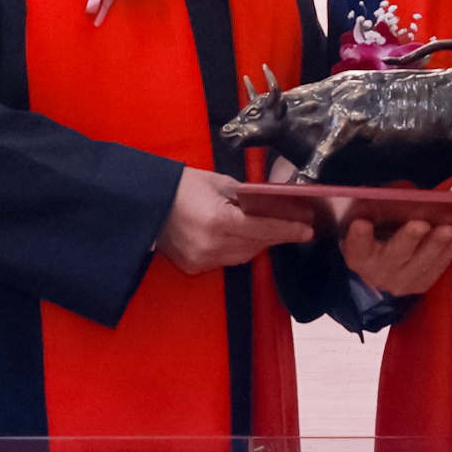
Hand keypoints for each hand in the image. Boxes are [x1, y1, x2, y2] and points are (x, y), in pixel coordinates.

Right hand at [158, 165, 309, 273]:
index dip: (288, 230)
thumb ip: (247, 197)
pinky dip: (235, 250)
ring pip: (243, 256)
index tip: (307, 231)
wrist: (145, 202)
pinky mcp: (193, 267)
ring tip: (264, 229)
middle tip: (291, 226)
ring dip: (256, 243)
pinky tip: (238, 238)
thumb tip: (272, 206)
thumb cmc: (181, 187)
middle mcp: (211, 245)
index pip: (263, 229)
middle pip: (256, 245)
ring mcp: (201, 259)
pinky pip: (225, 261)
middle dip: (274, 235)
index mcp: (218, 220)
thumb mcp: (218, 183)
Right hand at [340, 211, 451, 296]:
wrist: (381, 275)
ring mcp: (402, 281)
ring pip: (422, 262)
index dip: (359, 236)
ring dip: (438, 243)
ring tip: (451, 228)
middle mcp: (379, 272)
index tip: (361, 223)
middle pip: (395, 254)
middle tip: (421, 224)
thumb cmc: (375, 240)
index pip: (357, 246)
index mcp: (360, 256)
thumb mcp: (368, 226)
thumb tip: (401, 190)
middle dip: (409, 238)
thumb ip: (376, 210)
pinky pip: (439, 266)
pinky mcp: (422, 283)